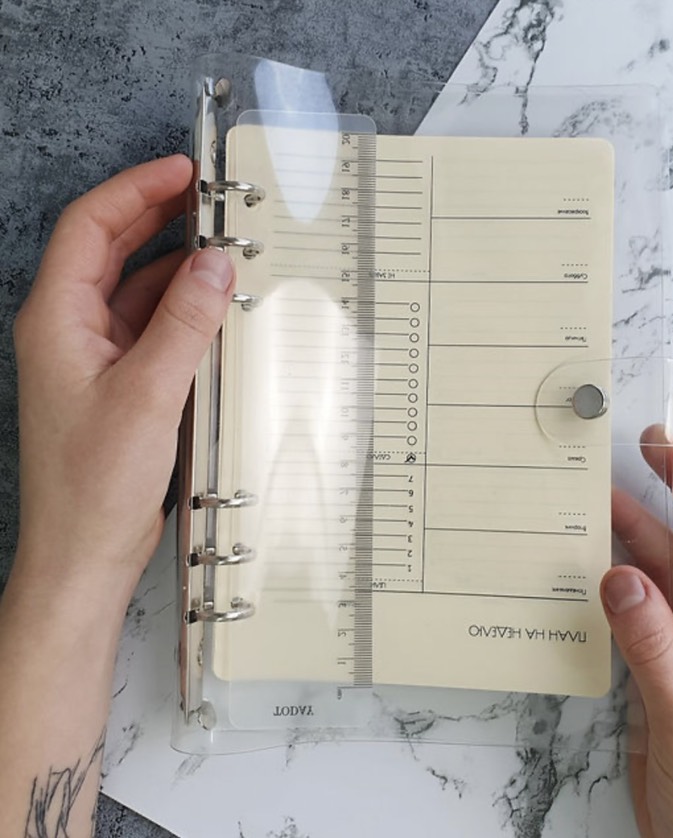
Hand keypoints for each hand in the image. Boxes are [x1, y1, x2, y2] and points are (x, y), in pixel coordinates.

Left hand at [13, 155, 233, 602]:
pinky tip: (210, 304)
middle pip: (108, 249)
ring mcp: (94, 356)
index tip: (180, 172)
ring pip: (132, 287)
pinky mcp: (118, 381)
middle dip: (154, 216)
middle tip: (203, 195)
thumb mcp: (148, 393)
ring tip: (217, 243)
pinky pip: (149, 324)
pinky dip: (179, 306)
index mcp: (57, 320)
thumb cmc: (94, 485)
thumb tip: (215, 265)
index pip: (90, 228)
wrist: (86, 551)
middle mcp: (70, 330)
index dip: (135, 191)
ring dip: (172, 262)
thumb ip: (184, 323)